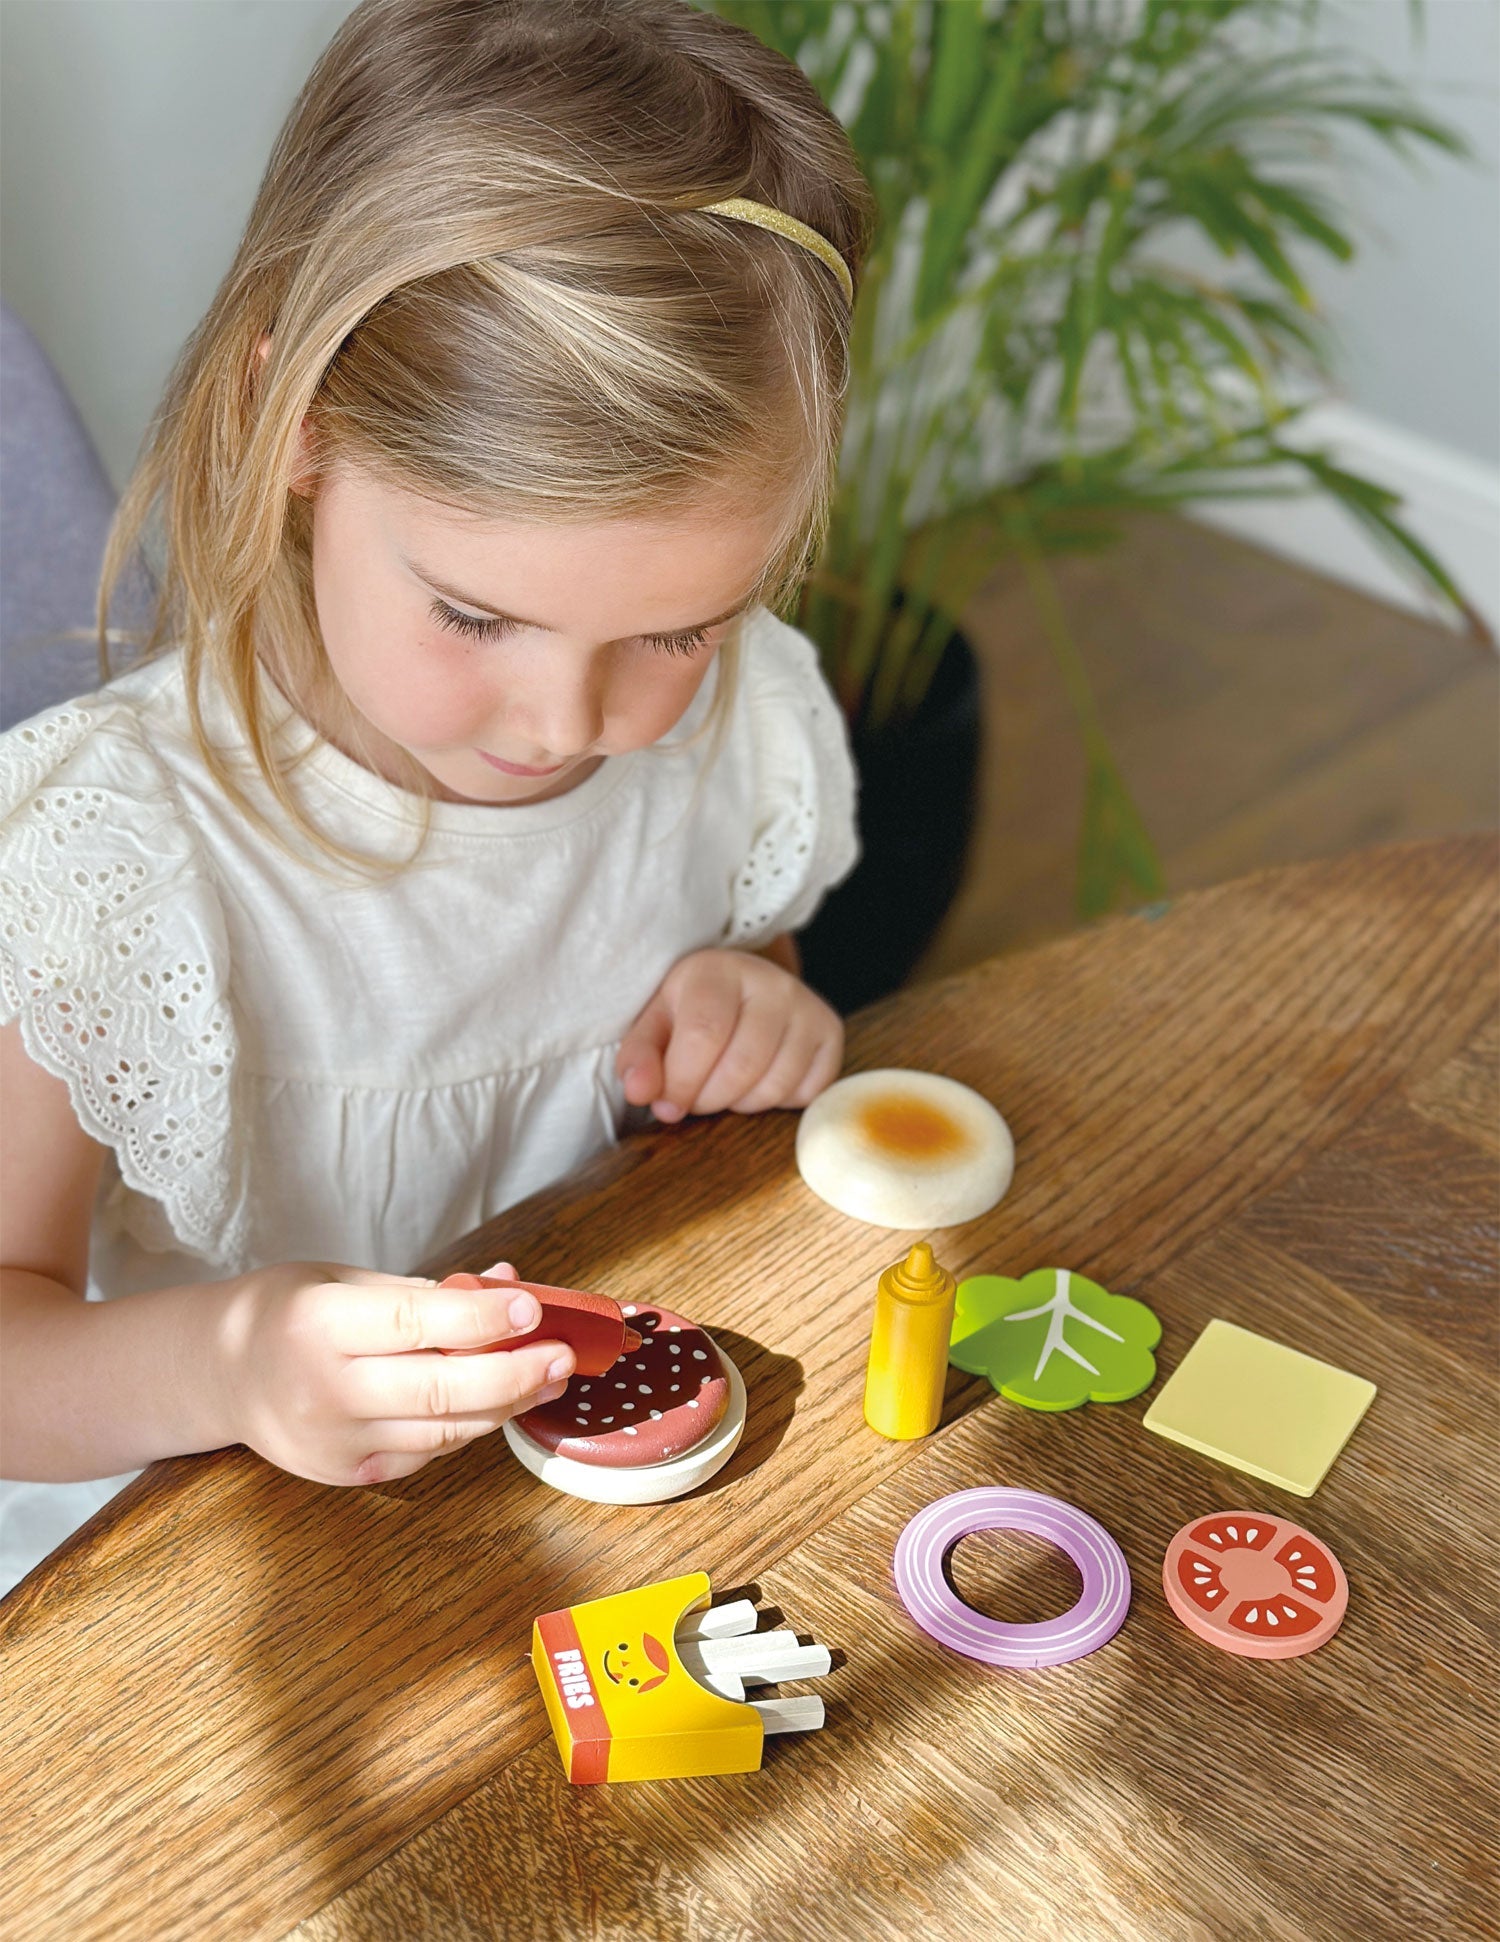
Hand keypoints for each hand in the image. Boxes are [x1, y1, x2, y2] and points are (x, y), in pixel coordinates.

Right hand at [211, 1258, 574, 1486]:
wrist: (218, 1375)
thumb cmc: (288, 1312)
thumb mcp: (343, 1278)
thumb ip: (426, 1290)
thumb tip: (508, 1282)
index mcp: (319, 1324)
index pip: (415, 1323)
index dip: (481, 1319)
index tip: (532, 1308)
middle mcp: (324, 1389)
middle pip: (439, 1389)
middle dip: (513, 1374)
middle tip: (562, 1355)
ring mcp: (334, 1441)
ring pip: (443, 1429)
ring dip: (505, 1404)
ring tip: (547, 1377)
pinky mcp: (346, 1474)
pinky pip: (425, 1452)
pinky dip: (466, 1426)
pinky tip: (494, 1401)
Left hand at [616, 947, 843, 1122]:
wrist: (740, 989)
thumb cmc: (690, 1011)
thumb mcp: (654, 1025)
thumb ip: (639, 1058)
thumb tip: (640, 1093)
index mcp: (718, 969)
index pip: (705, 1033)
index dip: (682, 1080)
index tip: (667, 1105)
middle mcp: (772, 982)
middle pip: (743, 1064)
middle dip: (710, 1098)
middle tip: (694, 1099)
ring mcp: (807, 1006)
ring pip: (776, 1083)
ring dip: (741, 1103)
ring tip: (724, 1087)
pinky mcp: (831, 1032)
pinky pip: (807, 1092)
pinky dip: (778, 1102)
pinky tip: (758, 1082)